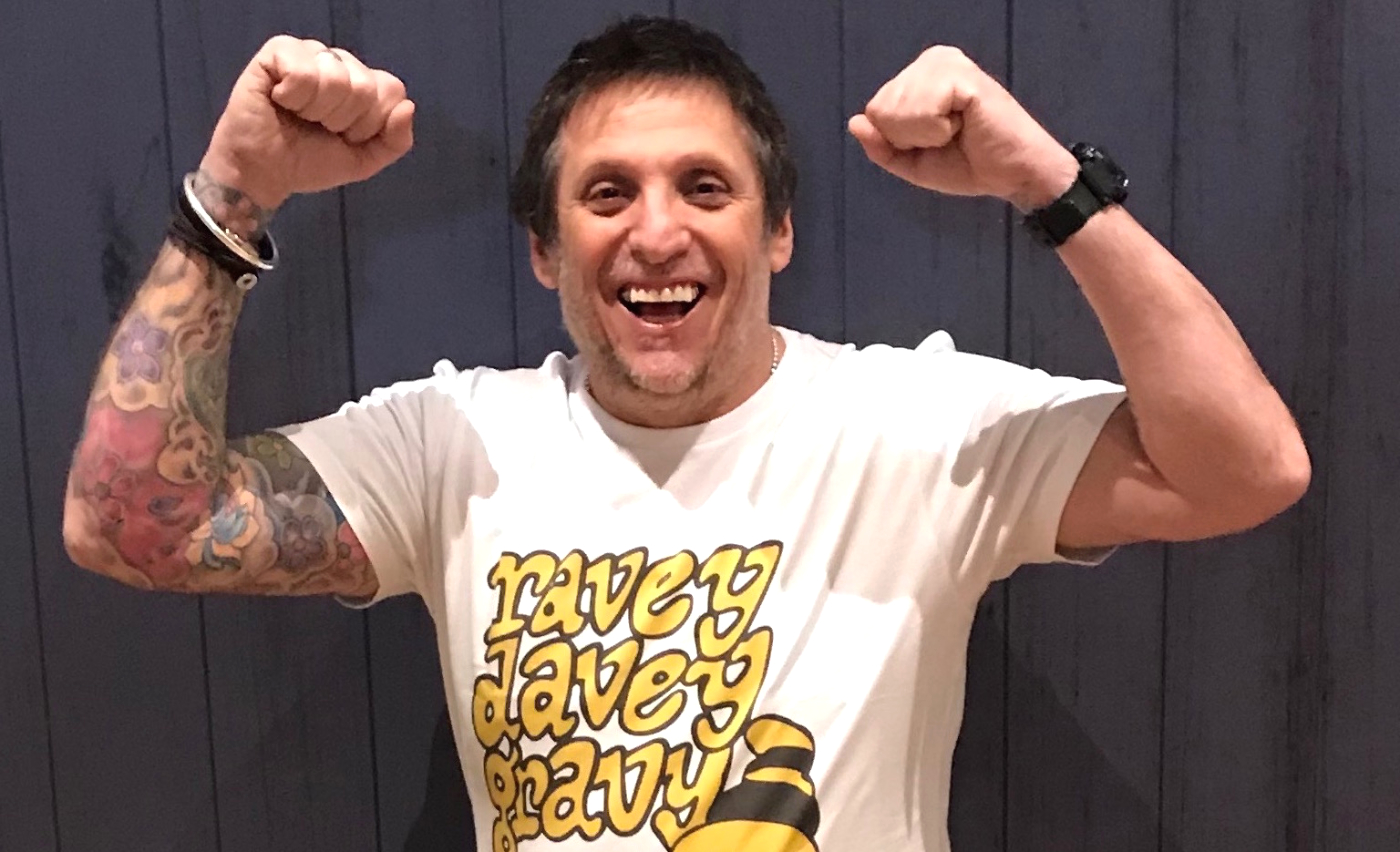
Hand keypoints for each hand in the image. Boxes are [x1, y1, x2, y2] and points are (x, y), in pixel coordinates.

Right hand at [199, 35, 414, 211]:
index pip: (391, 89)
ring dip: (317, 110)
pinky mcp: (278, 52)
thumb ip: (395, 141)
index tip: (345, 137)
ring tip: (299, 115)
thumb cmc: (309, 162)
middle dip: (343, 120)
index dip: (370, 123)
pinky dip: (294, 97)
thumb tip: (407, 107)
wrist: (265, 174)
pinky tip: (280, 100)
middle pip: (366, 85)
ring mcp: (310, 53)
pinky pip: (304, 71)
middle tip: (318, 128)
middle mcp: (339, 63)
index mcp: (362, 83)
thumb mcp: (363, 160)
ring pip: (337, 77)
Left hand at [848, 46, 1077, 210]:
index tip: (937, 141)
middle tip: (950, 137)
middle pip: (880, 109)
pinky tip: (965, 125)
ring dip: (926, 135)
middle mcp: (931, 60)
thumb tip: (855, 122)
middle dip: (911, 138)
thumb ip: (881, 146)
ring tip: (959, 131)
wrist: (1013, 175)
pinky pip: (921, 112)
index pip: (874, 111)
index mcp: (919, 75)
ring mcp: (946, 64)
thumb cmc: (969, 164)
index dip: (899, 141)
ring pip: (897, 111)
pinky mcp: (960, 75)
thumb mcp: (912, 161)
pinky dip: (938, 131)